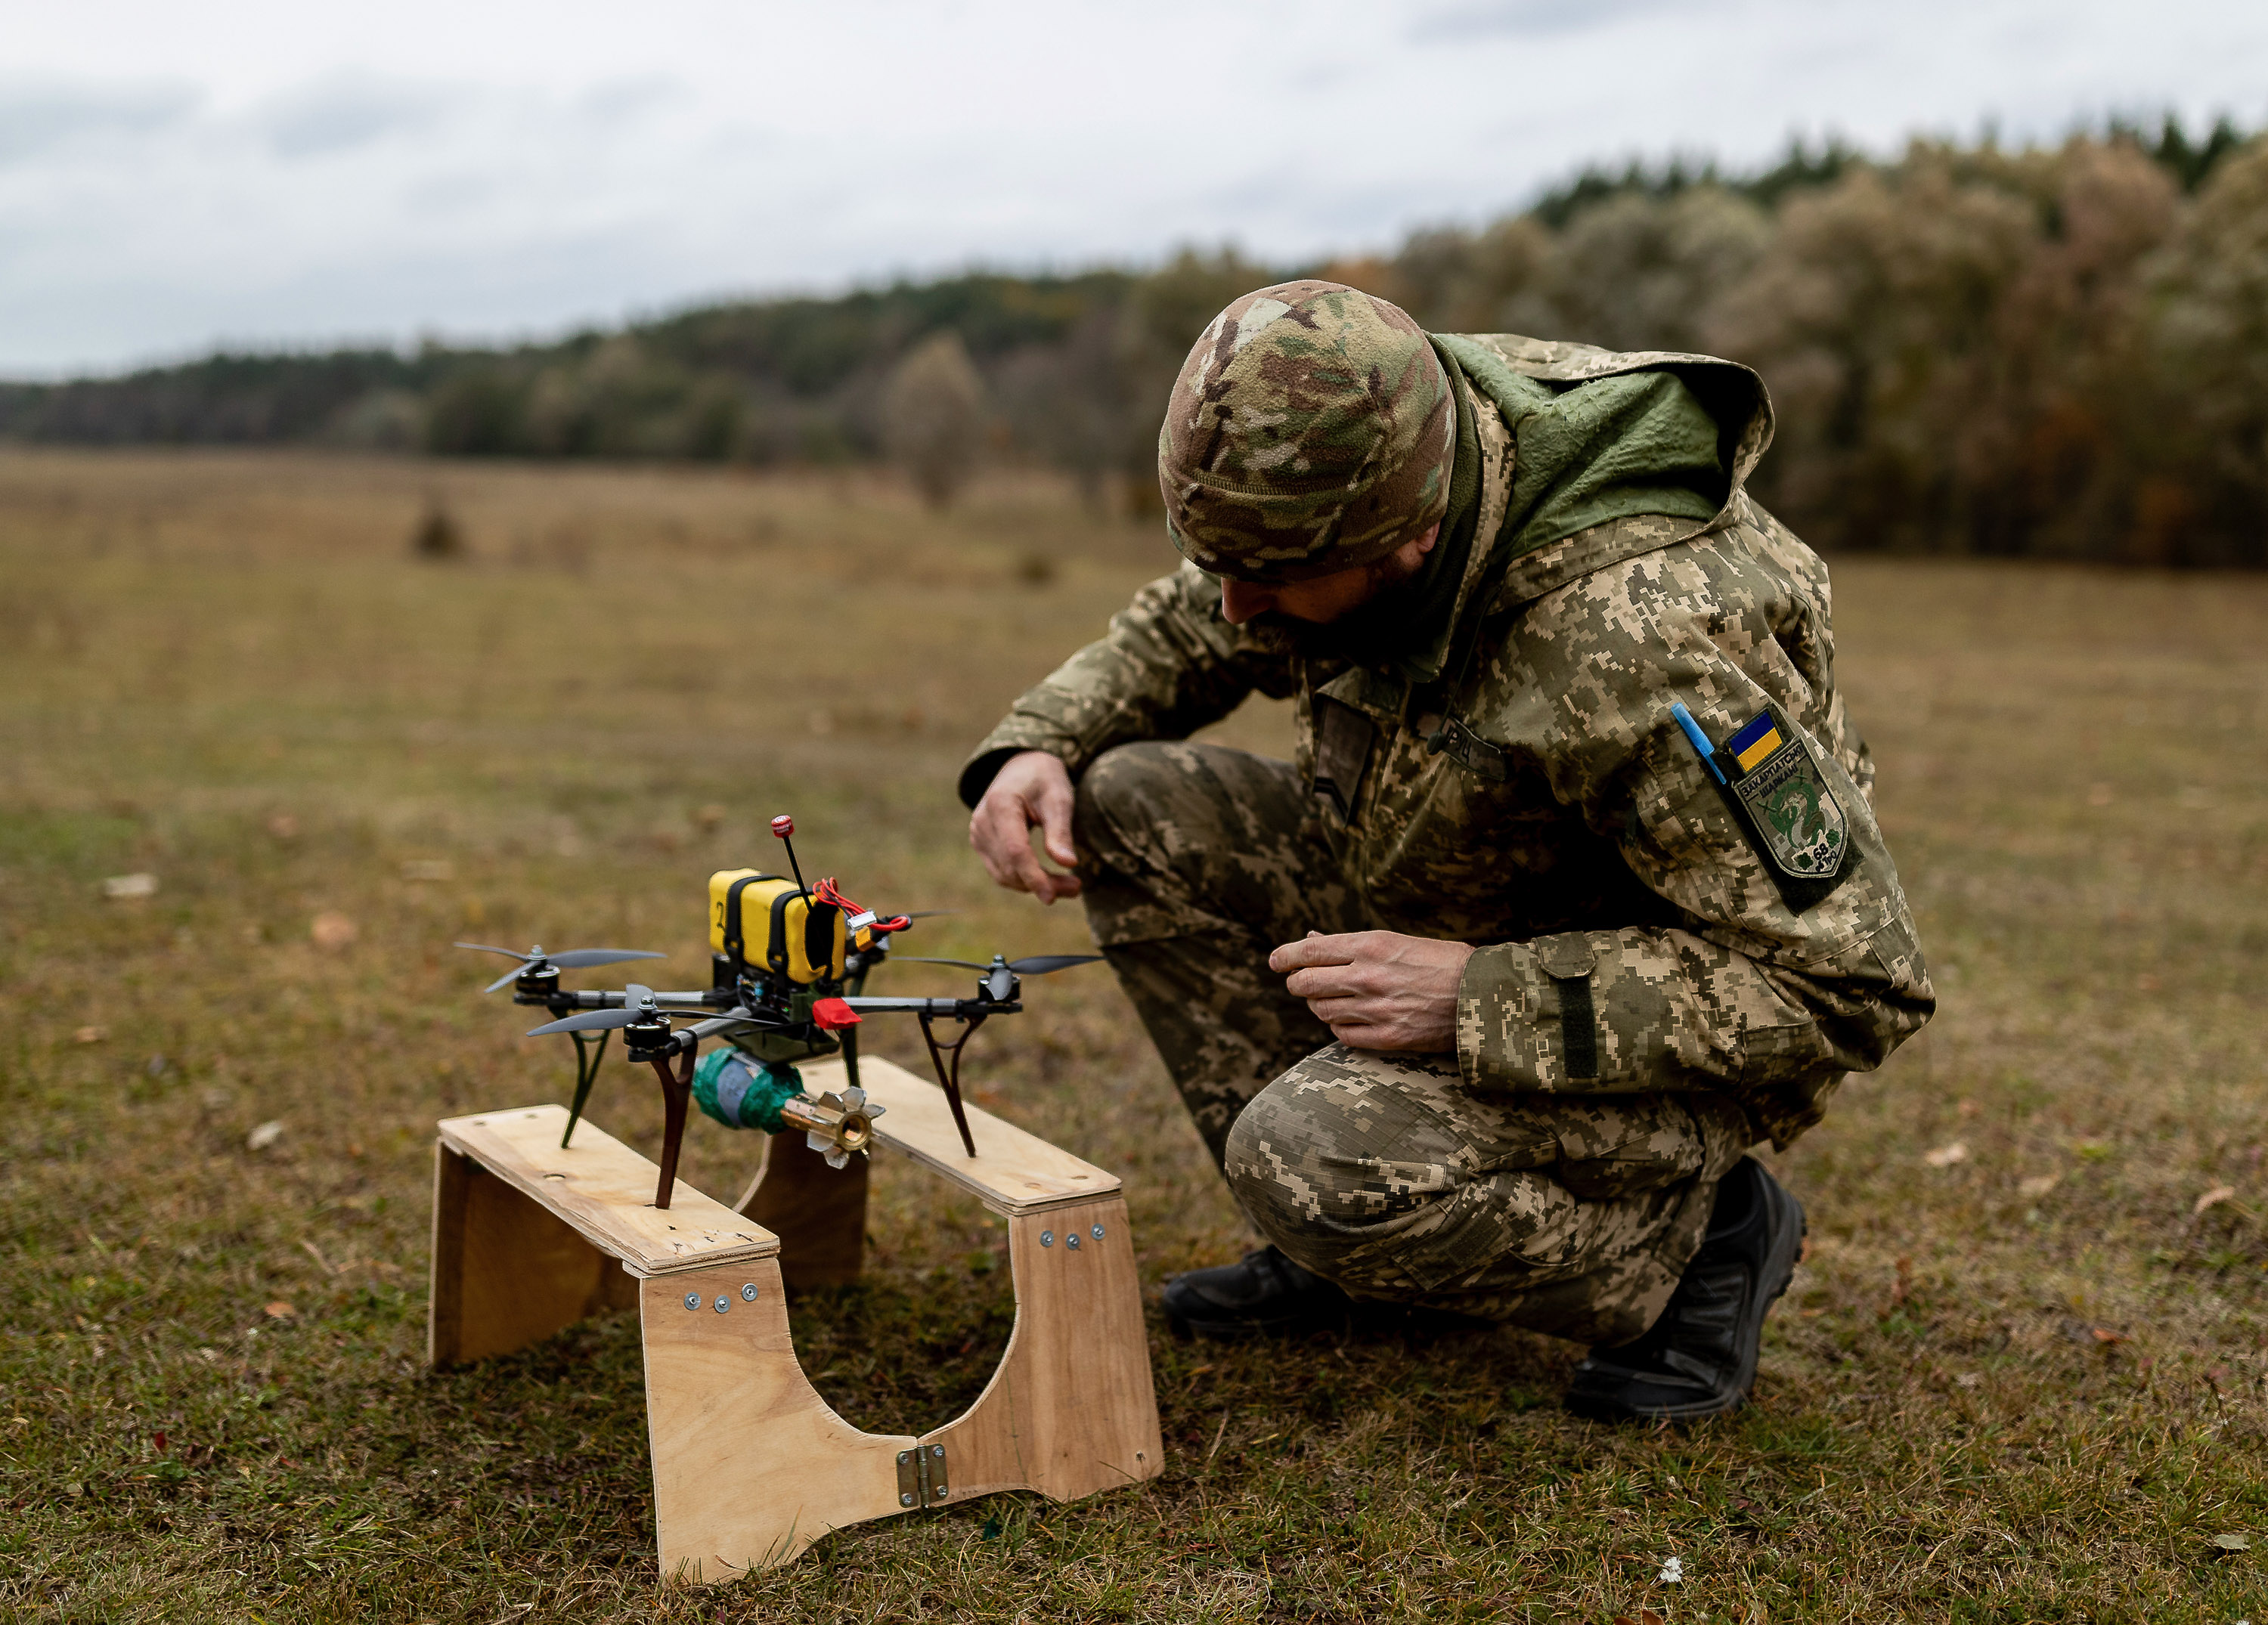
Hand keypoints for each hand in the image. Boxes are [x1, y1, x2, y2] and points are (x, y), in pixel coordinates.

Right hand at [968, 750, 1081, 904]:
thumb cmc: (1044, 778)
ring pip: (1004, 874)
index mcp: (1000, 804)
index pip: (1015, 851)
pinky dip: (1023, 879)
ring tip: (1069, 886)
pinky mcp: (981, 843)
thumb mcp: (1059, 798)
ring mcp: (978, 833)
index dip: (1034, 877)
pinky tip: (1047, 879)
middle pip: (1010, 866)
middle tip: (1076, 888)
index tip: (1053, 896)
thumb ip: (1060, 831)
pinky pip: (1001, 870)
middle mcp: (982, 821)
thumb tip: (1068, 864)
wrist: (1022, 766)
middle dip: (1042, 883)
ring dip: (1034, 885)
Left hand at [1269, 930, 1473, 1052]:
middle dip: (1297, 983)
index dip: (1285, 956)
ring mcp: (1376, 1009)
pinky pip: (1342, 1036)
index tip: (1275, 961)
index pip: (1309, 951)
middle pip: (1305, 984)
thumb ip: (1352, 944)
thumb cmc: (1443, 961)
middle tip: (1299, 983)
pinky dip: (1340, 1027)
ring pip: (1321, 1011)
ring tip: (1332, 1000)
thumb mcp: (1398, 940)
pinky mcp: (1387, 1038)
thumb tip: (1311, 939)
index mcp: (1371, 945)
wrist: (1483, 995)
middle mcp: (1368, 977)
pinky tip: (1350, 1020)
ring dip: (1319, 1005)